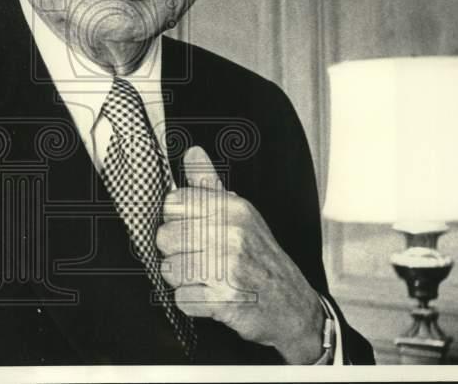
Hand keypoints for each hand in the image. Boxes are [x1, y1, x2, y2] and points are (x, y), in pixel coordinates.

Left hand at [156, 146, 326, 363]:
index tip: (191, 230)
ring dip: (182, 279)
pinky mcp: (224, 300)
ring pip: (169, 269)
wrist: (292, 305)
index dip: (175, 220)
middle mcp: (231, 234)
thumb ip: (210, 183)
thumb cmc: (260, 257)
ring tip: (206, 278)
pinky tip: (210, 296)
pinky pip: (181, 298)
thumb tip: (192, 152)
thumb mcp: (241, 214)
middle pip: (164, 237)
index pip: (172, 203)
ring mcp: (228, 268)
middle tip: (199, 258)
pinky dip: (191, 303)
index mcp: (233, 208)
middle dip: (176, 252)